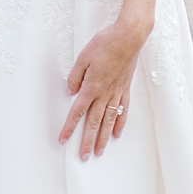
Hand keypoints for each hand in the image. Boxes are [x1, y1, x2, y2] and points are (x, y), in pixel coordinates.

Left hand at [60, 16, 149, 159]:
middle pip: (93, 122)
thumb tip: (70, 91)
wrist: (129, 37)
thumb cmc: (105, 44)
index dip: (69, 127)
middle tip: (83, 156)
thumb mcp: (83, 58)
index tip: (63, 140)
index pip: (77, 112)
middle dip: (87, 141)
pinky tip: (116, 133)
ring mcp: (117, 92)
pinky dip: (119, 123)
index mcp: (91, 87)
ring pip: (108, 121)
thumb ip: (75, 76)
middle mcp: (105, 94)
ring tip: (99, 151)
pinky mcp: (126, 88)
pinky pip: (122, 111)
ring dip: (103, 137)